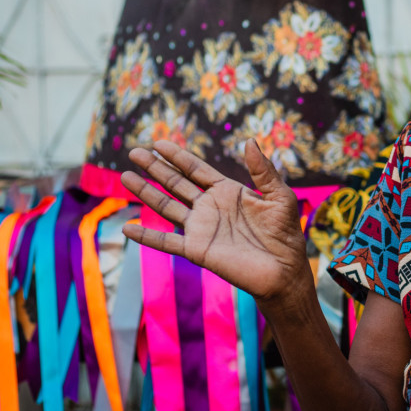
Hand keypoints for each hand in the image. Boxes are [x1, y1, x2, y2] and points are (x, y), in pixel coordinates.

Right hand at [120, 139, 308, 302]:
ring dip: (146, 192)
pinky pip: (167, 241)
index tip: (158, 143)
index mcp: (228, 192)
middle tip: (135, 152)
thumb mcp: (279, 196)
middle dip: (156, 168)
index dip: (178, 156)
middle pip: (176, 183)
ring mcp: (201, 228)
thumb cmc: (285, 233)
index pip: (196, 170)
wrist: (284, 270)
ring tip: (125, 176)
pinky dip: (147, 235)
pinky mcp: (197, 250)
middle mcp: (210, 208)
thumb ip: (263, 170)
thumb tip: (249, 141)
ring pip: (166, 206)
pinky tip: (128, 227)